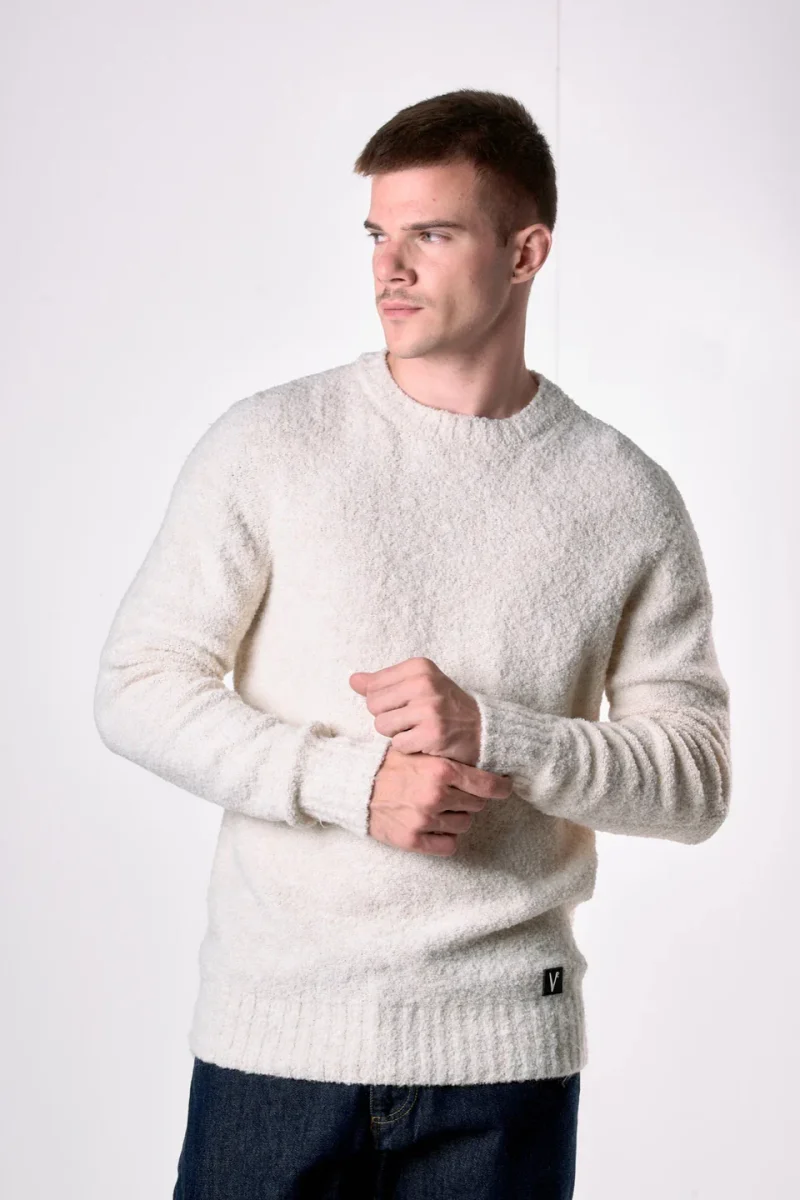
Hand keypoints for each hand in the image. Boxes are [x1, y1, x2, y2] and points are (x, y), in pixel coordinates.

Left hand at [349, 656, 480, 765]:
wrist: (483, 730)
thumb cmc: (445, 706)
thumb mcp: (419, 684)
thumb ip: (384, 682)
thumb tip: (352, 680)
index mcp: (419, 667)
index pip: (372, 686)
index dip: (385, 701)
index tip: (407, 703)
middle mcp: (424, 683)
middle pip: (373, 706)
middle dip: (388, 717)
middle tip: (411, 719)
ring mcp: (429, 709)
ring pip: (382, 726)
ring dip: (396, 734)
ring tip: (417, 730)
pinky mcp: (432, 734)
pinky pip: (398, 744)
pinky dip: (408, 748)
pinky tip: (424, 742)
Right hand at [367, 745, 512, 856]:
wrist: (352, 784)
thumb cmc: (385, 765)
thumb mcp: (417, 751)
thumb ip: (446, 759)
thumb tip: (479, 762)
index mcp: (440, 770)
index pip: (486, 784)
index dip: (500, 787)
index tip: (504, 788)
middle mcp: (436, 795)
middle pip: (476, 804)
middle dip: (469, 799)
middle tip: (455, 794)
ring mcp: (425, 819)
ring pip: (464, 825)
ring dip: (456, 818)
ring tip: (439, 809)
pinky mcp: (413, 839)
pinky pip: (448, 846)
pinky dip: (445, 839)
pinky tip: (434, 828)